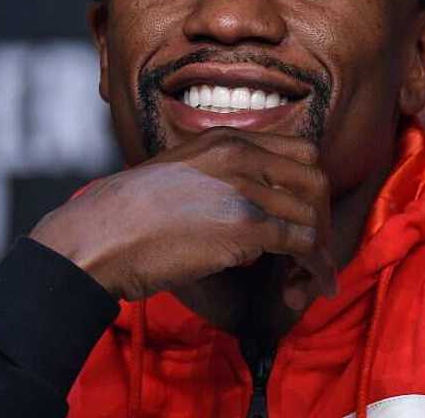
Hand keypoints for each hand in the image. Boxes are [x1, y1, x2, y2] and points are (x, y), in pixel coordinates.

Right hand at [29, 128, 336, 309]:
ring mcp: (245, 188)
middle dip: (323, 218)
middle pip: (314, 180)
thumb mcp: (179, 173)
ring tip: (311, 279)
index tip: (306, 217)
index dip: (310, 188)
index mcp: (225, 138)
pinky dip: (314, 268)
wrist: (101, 234)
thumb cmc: (128, 214)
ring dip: (320, 251)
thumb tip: (249, 213)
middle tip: (315, 250)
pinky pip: (302, 244)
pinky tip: (308, 286)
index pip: (298, 152)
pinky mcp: (245, 226)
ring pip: (312, 215)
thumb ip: (218, 180)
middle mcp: (241, 155)